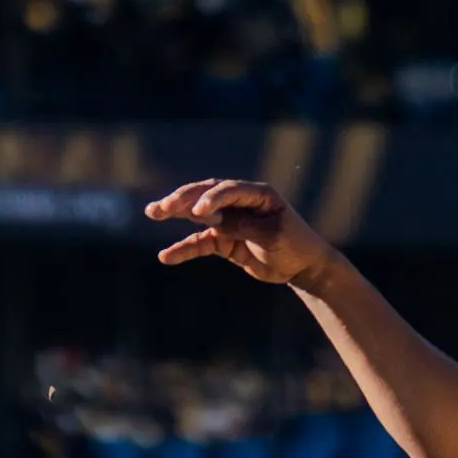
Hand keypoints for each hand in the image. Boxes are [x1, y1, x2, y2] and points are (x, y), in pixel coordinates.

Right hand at [146, 179, 337, 288]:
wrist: (303, 267)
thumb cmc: (295, 245)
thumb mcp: (273, 236)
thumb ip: (244, 228)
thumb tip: (214, 222)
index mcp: (258, 194)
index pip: (228, 191)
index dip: (212, 199)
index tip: (198, 211)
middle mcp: (240, 203)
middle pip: (206, 196)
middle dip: (183, 200)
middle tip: (162, 207)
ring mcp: (230, 220)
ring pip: (198, 215)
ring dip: (176, 213)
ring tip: (153, 212)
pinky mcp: (224, 240)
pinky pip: (200, 243)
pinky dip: (185, 249)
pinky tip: (166, 256)